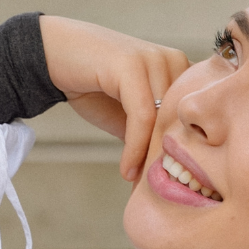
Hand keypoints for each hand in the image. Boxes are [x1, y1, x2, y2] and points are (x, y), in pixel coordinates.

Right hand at [40, 16, 188, 181]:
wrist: (55, 56)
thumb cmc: (94, 86)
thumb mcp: (130, 115)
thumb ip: (151, 134)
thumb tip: (168, 172)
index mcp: (179, 69)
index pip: (193, 118)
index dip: (181, 154)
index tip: (167, 186)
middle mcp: (173, 60)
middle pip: (181, 122)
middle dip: (167, 160)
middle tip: (154, 191)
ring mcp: (153, 59)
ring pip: (163, 121)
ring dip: (151, 158)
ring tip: (139, 184)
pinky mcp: (131, 65)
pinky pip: (142, 116)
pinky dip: (135, 147)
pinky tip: (126, 169)